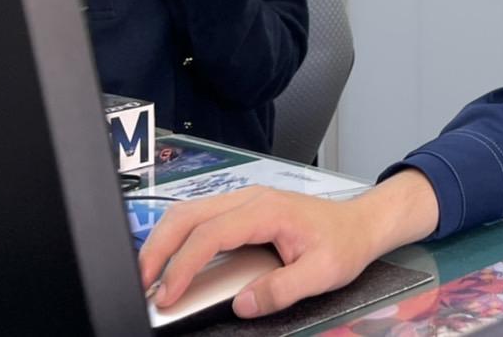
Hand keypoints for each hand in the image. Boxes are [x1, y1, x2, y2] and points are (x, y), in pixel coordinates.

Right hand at [140, 172, 438, 317]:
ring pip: (189, 212)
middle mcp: (251, 199)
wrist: (362, 223)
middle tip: (140, 284)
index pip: (211, 235)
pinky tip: (170, 263)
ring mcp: (245, 201)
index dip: (183, 266)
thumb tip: (242, 303)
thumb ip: (281, 289)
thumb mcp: (322, 272)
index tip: (167, 295)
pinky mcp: (243, 211)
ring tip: (148, 277)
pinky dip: (178, 239)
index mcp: (267, 210)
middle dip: (157, 248)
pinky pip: (201, 219)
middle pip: (188, 214)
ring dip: (163, 242)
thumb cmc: (344, 242)